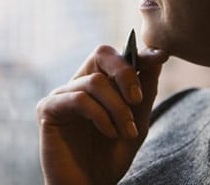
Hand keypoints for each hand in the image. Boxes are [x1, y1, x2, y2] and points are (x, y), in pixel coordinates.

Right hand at [36, 45, 168, 184]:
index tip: (162, 56)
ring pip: (95, 81)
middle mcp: (77, 84)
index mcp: (97, 84)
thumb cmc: (109, 157)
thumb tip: (157, 58)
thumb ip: (144, 91)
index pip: (116, 57)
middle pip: (101, 54)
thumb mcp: (136, 122)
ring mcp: (61, 95)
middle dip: (125, 72)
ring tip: (127, 132)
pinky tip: (109, 134)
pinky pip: (79, 99)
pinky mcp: (47, 109)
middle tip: (138, 99)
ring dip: (118, 107)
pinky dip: (100, 116)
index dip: (139, 53)